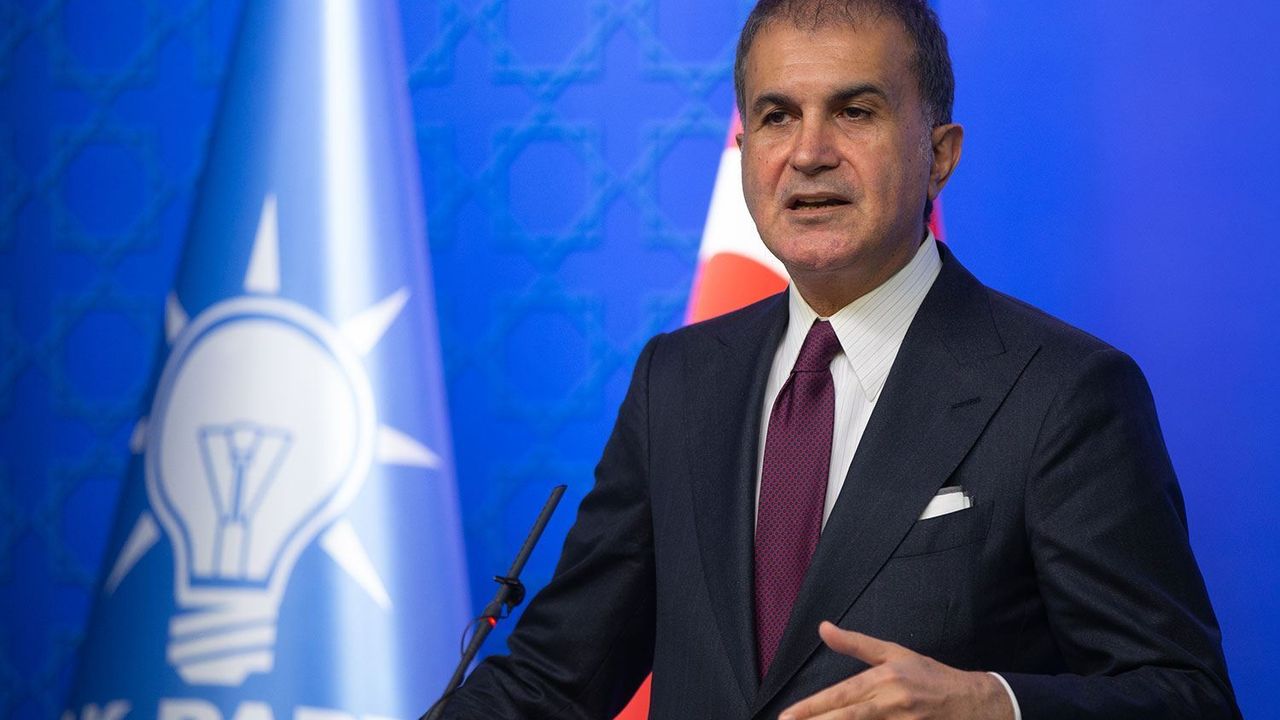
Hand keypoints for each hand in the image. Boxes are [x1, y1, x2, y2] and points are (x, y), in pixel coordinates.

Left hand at [777, 622, 1013, 719]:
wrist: (973, 701)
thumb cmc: (928, 675)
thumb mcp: (893, 652)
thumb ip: (855, 644)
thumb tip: (822, 627)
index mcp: (885, 678)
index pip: (841, 695)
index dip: (812, 707)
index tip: (786, 716)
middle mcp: (893, 701)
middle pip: (848, 717)